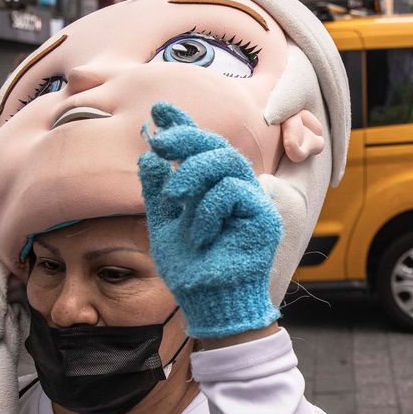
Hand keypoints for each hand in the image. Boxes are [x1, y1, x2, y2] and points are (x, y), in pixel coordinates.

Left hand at [139, 103, 281, 339]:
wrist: (207, 303)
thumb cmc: (189, 269)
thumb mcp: (162, 225)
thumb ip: (158, 191)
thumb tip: (149, 158)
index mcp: (211, 188)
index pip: (201, 149)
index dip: (183, 125)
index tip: (158, 110)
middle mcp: (235, 189)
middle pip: (217, 146)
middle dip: (186, 137)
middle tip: (160, 143)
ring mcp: (252, 201)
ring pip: (227, 161)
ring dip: (193, 173)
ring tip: (175, 198)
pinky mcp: (264, 217)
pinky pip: (234, 190)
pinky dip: (209, 208)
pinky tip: (199, 233)